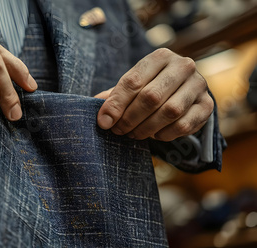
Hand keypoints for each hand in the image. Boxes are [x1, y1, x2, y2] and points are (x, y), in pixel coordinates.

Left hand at [95, 48, 212, 141]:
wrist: (184, 90)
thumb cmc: (151, 86)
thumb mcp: (132, 85)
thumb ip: (114, 97)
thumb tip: (101, 117)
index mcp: (160, 56)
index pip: (133, 81)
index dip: (115, 104)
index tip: (104, 122)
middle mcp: (183, 66)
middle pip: (151, 97)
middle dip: (130, 118)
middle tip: (119, 131)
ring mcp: (199, 85)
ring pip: (169, 112)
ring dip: (146, 128)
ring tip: (133, 134)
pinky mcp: (207, 105)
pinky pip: (184, 125)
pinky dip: (165, 134)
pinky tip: (155, 135)